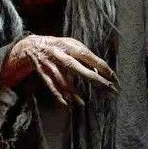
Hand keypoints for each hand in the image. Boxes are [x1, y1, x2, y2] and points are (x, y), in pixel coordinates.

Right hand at [1, 34, 117, 105]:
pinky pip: (51, 84)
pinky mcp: (43, 72)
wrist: (32, 45)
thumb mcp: (72, 46)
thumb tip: (98, 72)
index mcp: (71, 46)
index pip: (91, 58)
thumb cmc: (58, 47)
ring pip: (62, 79)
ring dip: (72, 91)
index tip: (115, 80)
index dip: (103, 69)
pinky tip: (66, 103)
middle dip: (95, 80)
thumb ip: (85, 57)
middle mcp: (61, 55)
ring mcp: (51, 64)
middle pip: (78, 68)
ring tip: (82, 102)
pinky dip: (58, 94)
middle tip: (108, 89)